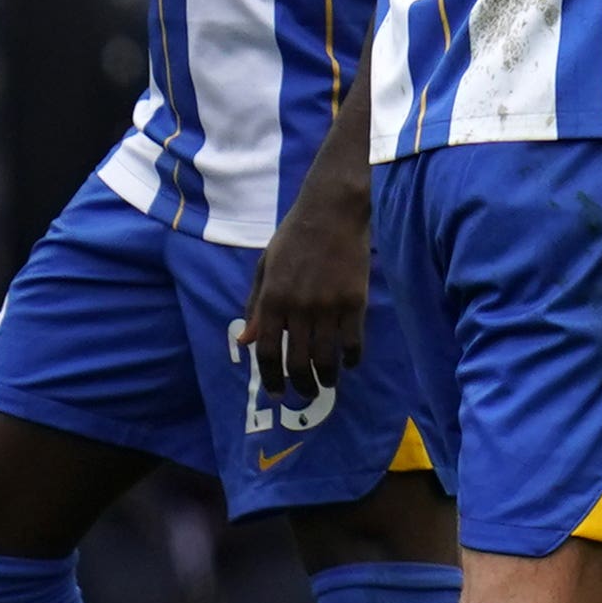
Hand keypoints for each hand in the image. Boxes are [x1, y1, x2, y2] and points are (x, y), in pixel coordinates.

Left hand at [242, 166, 369, 400]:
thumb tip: (247, 341)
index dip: (270, 379)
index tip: (276, 393)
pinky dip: (351, 359)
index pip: (268, 352)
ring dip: (326, 378)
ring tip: (327, 382)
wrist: (332, 210)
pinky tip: (349, 361)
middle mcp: (298, 307)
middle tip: (305, 393)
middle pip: (298, 362)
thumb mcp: (266, 266)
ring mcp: (328, 306)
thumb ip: (256, 305)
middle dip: (301, 385)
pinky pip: (354, 343)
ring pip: (327, 358)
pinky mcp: (354, 302)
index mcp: (272, 298)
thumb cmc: (294, 236)